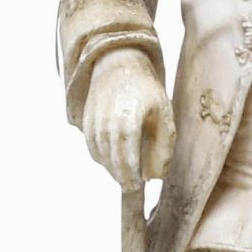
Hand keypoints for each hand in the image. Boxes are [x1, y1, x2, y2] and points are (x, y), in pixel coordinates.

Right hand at [84, 51, 175, 189]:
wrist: (118, 65)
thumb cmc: (146, 91)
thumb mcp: (164, 112)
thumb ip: (165, 144)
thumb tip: (158, 175)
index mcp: (129, 118)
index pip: (127, 155)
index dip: (131, 172)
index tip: (137, 184)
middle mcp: (107, 121)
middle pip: (112, 158)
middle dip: (121, 175)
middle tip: (130, 186)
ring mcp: (94, 121)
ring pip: (100, 155)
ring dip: (110, 168)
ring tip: (122, 175)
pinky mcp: (86, 121)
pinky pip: (92, 147)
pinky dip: (100, 158)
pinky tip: (111, 162)